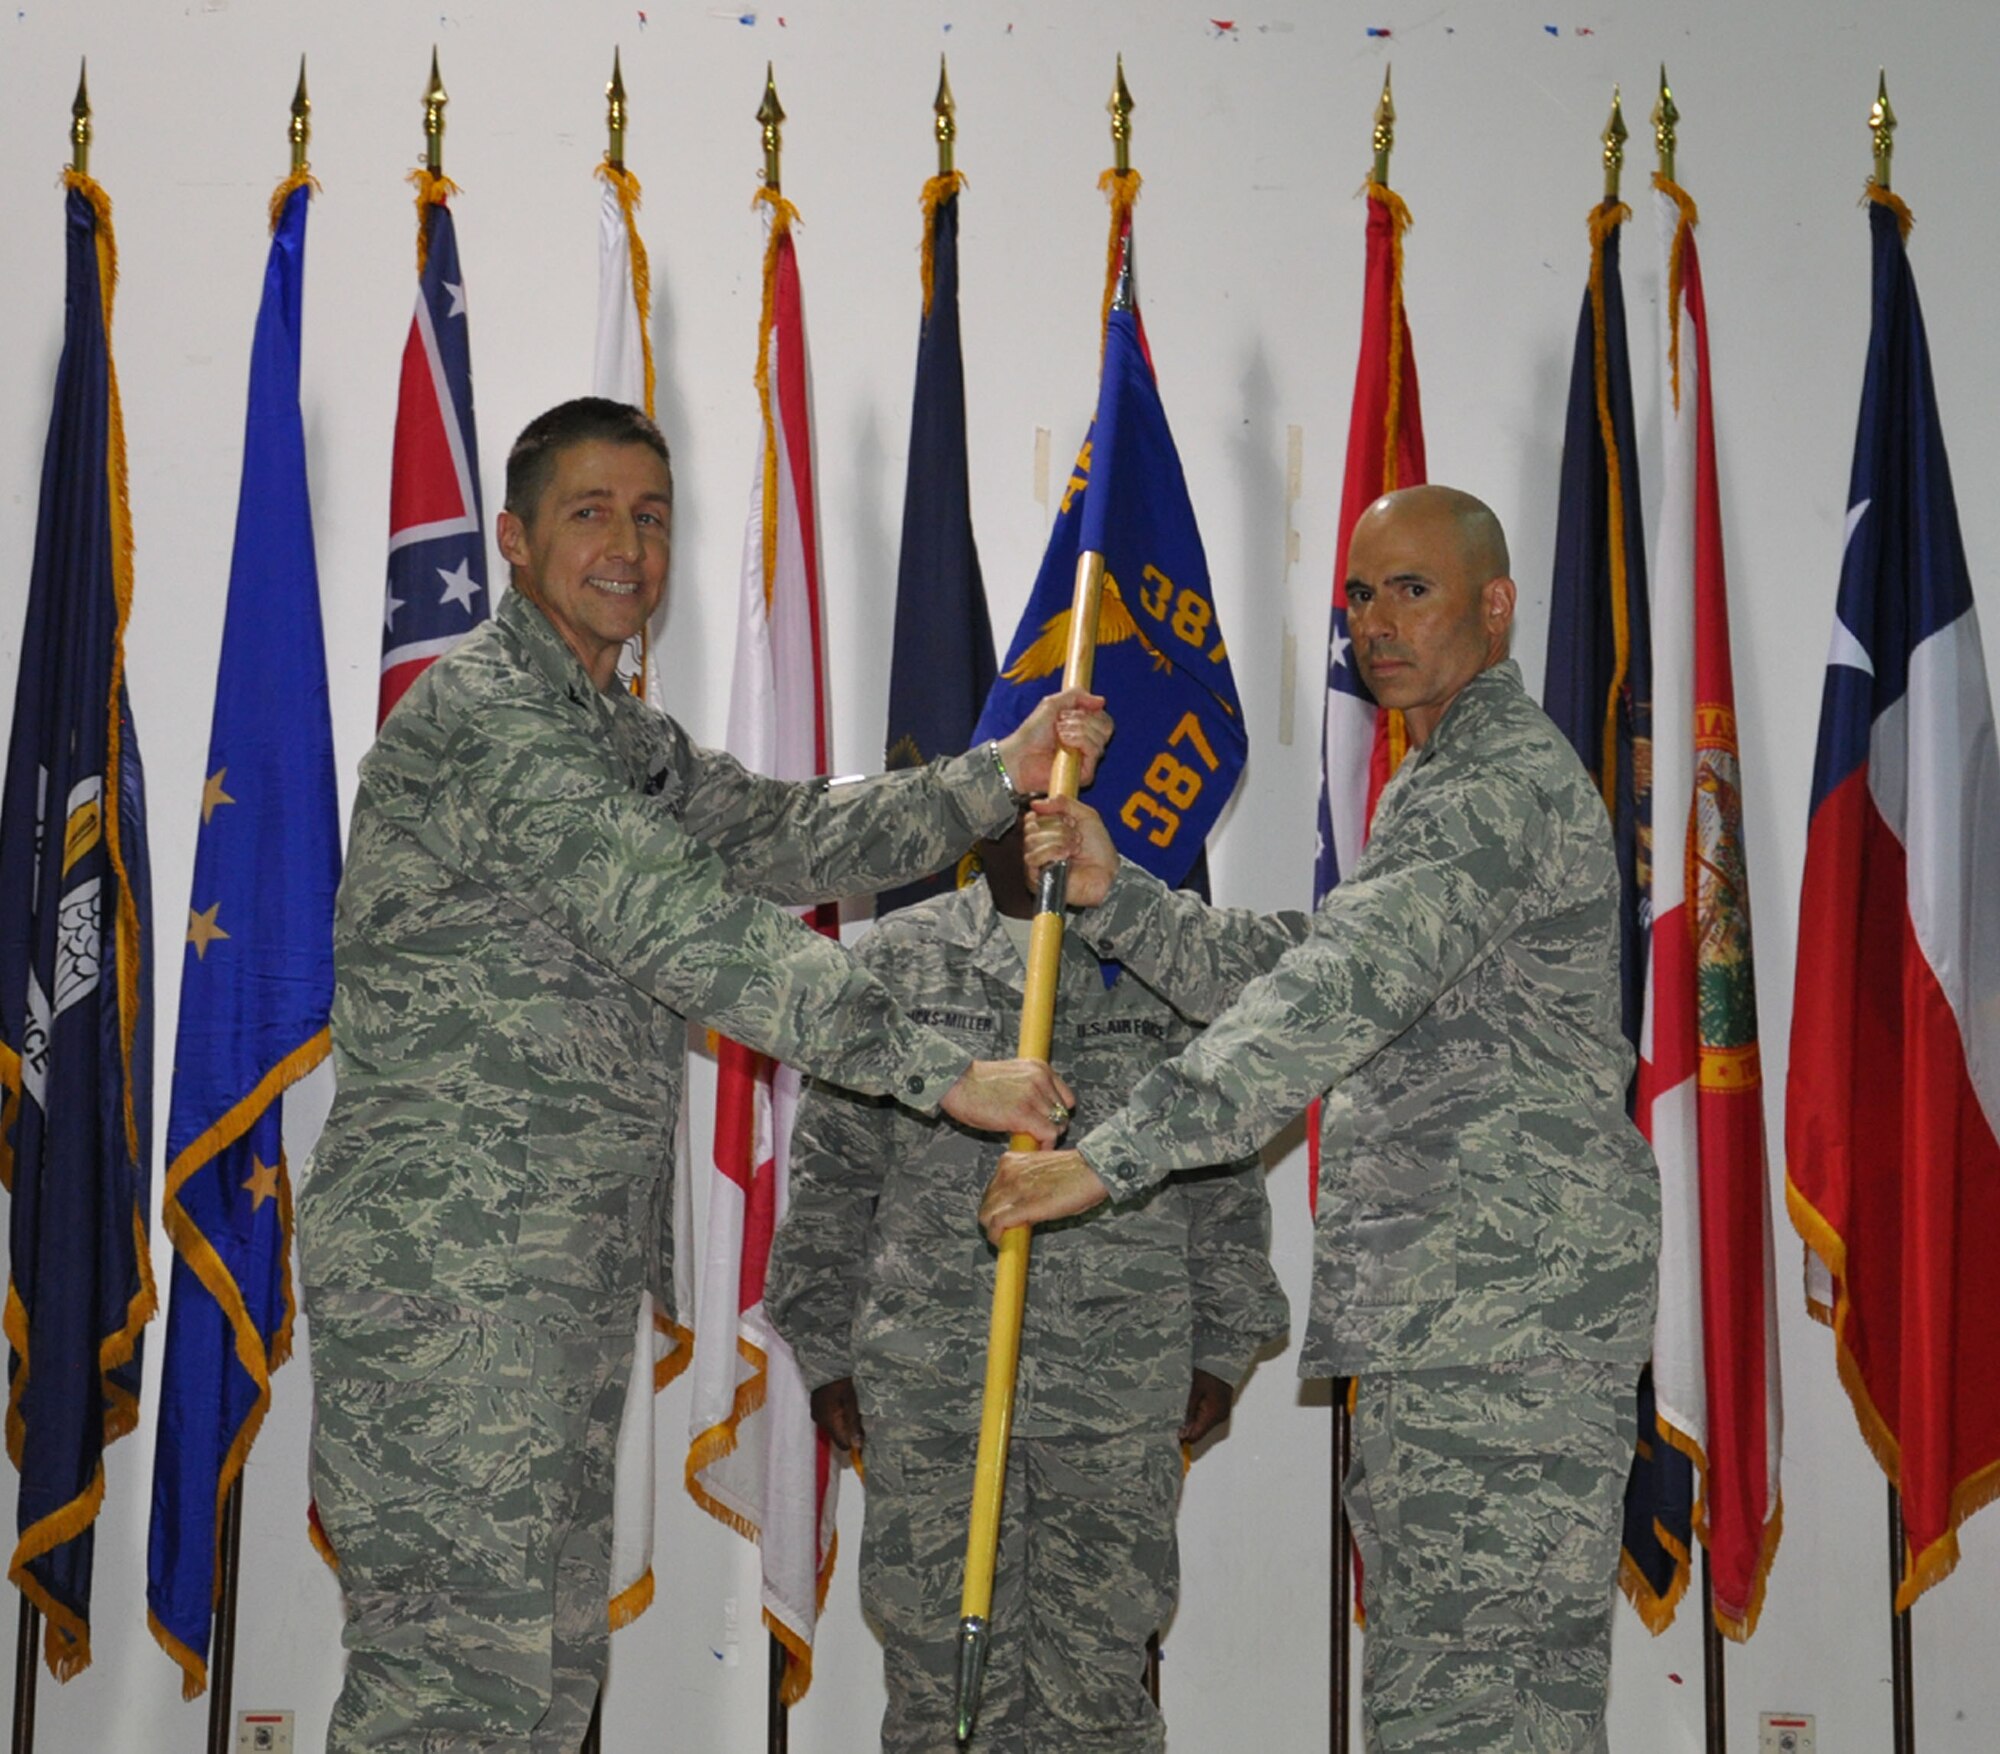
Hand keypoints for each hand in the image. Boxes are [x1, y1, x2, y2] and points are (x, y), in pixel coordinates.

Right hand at [810, 1378, 864, 1453]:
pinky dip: (839, 1415)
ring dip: (845, 1422)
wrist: (825, 1362)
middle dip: (851, 1431)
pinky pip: (830, 1418)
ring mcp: (817, 1413)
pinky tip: (845, 1403)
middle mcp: (820, 1421)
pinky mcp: (817, 1407)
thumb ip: (853, 1423)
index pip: (842, 1444)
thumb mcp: (851, 1401)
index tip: (864, 1434)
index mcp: (829, 1421)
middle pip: (839, 1436)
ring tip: (854, 1408)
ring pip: (835, 1427)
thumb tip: (857, 1446)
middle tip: (861, 1416)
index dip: (854, 1442)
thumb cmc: (840, 1381)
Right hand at [941, 1059, 1078, 1147]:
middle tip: (1038, 1136)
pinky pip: (1048, 1134)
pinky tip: (1033, 1147)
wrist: (956, 1083)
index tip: (1047, 1124)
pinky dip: (1044, 1145)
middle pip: (1063, 1113)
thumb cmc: (977, 1083)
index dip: (1058, 1114)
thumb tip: (1041, 1113)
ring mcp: (1033, 1096)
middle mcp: (1041, 1079)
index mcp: (1040, 1068)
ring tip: (1033, 1141)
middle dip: (1053, 1127)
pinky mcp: (1024, 1114)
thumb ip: (1031, 1088)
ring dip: (1047, 1137)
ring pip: (1058, 1125)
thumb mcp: (1013, 1076)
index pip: (1066, 1098)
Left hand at [978, 1148, 1109, 1242]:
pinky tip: (1003, 1242)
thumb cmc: (1075, 1171)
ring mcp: (1013, 1188)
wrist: (1092, 1170)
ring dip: (992, 1230)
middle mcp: (1007, 1172)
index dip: (993, 1206)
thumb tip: (1017, 1203)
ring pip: (986, 1215)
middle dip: (991, 1219)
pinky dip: (997, 1236)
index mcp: (1011, 1161)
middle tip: (1002, 1230)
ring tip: (1004, 1238)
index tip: (999, 1215)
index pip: (990, 1188)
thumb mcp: (1040, 1169)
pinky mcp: (1023, 1206)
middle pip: (985, 1203)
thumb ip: (1024, 1181)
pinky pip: (997, 1224)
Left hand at [997, 688, 1111, 793]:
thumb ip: (1077, 695)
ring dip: (1077, 729)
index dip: (1090, 711)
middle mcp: (1087, 745)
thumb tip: (1101, 700)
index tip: (1069, 712)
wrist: (1020, 755)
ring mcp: (1087, 760)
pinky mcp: (1086, 773)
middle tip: (1061, 723)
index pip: (1104, 719)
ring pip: (1100, 737)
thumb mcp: (1053, 704)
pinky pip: (1095, 751)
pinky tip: (1063, 742)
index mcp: (1083, 729)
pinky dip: (1079, 740)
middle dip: (1083, 719)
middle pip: (1106, 727)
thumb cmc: (1033, 733)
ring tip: (1058, 733)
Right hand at [1024, 796, 1118, 905]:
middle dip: (1057, 829)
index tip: (1065, 819)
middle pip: (1031, 827)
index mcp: (1050, 831)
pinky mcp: (1036, 877)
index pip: (1032, 817)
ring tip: (1073, 848)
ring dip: (1057, 841)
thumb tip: (1037, 803)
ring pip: (1031, 841)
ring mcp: (1039, 861)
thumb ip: (1063, 802)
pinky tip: (1065, 857)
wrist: (1106, 873)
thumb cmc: (1100, 852)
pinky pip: (1032, 858)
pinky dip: (1051, 853)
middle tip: (1074, 836)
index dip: (1046, 815)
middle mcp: (1042, 845)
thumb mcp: (1087, 815)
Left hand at [1180, 1369, 1233, 1445]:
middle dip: (1187, 1426)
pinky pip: (1207, 1417)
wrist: (1222, 1362)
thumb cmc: (1208, 1373)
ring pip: (1203, 1425)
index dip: (1183, 1437)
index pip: (1196, 1436)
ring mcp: (1222, 1414)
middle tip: (1175, 1413)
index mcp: (1213, 1414)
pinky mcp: (1221, 1409)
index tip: (1171, 1432)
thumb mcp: (1193, 1391)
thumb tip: (1182, 1434)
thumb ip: (1187, 1413)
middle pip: (1199, 1432)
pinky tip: (1194, 1402)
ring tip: (1186, 1403)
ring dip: (1192, 1419)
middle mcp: (1220, 1417)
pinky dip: (1199, 1413)